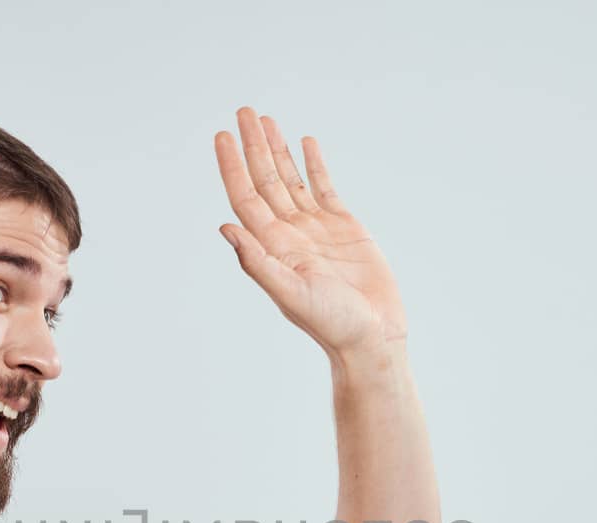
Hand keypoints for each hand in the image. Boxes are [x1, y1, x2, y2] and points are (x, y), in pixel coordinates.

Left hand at [214, 105, 407, 359]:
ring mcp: (316, 229)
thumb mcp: (290, 293)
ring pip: (290, 180)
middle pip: (265, 180)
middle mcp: (290, 234)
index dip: (233, 166)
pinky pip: (324, 188)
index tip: (223, 136)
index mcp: (273, 247)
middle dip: (253, 146)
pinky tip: (305, 143)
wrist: (373, 337)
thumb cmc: (332, 324)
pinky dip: (314, 165)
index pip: (246, 197)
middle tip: (242, 112)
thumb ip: (257, 262)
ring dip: (277, 150)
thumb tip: (226, 228)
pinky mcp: (344, 228)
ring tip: (265, 120)